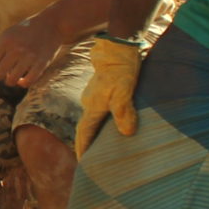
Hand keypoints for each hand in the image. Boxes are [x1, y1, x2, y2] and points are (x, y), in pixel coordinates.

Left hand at [0, 14, 64, 87]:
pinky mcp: (42, 63)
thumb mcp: (9, 33)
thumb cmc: (27, 29)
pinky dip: (23, 84)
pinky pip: (28, 81)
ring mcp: (29, 57)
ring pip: (12, 80)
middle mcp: (16, 49)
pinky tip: (22, 80)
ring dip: (9, 81)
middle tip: (2, 74)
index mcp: (6, 40)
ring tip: (11, 78)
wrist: (51, 24)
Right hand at [75, 35, 143, 156]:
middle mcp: (90, 102)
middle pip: (87, 127)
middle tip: (92, 159)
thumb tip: (126, 133)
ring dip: (96, 132)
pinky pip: (102, 110)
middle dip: (88, 143)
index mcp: (93, 106)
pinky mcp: (104, 89)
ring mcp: (96, 94)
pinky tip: (113, 123)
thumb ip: (124, 112)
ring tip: (103, 144)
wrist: (119, 46)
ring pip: (94, 118)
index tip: (82, 163)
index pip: (84, 133)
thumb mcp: (124, 91)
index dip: (83, 148)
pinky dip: (104, 121)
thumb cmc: (121, 68)